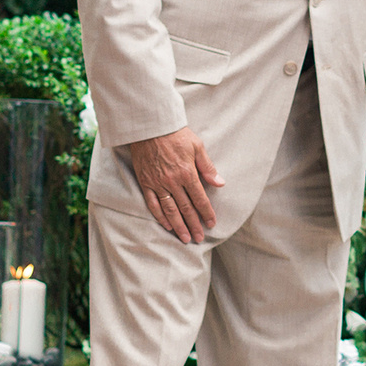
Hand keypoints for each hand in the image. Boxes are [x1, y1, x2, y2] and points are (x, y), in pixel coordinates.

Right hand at [122, 127, 226, 243]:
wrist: (150, 126)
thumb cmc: (176, 134)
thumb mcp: (197, 146)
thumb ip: (207, 167)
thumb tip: (220, 183)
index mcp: (187, 173)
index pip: (200, 199)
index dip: (206, 213)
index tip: (211, 224)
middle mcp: (173, 181)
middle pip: (186, 208)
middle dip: (194, 225)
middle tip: (199, 238)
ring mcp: (157, 183)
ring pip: (170, 210)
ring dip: (178, 226)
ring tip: (185, 238)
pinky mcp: (145, 182)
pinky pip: (153, 204)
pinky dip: (160, 216)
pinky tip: (166, 225)